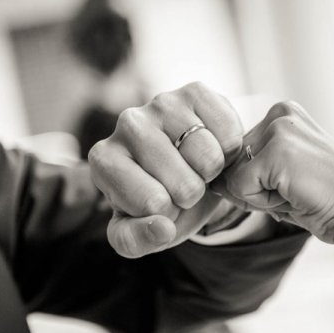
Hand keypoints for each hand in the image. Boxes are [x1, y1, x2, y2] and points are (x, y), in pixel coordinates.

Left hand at [88, 82, 244, 257]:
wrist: (184, 171)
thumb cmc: (156, 204)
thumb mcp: (139, 234)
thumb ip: (138, 240)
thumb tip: (163, 227)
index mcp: (103, 161)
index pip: (153, 204)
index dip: (168, 215)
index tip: (161, 204)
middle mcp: (126, 124)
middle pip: (184, 183)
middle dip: (191, 195)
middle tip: (182, 185)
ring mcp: (161, 103)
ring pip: (208, 158)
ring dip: (212, 173)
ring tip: (197, 168)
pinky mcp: (194, 91)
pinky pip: (229, 133)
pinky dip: (230, 150)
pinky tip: (213, 148)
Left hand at [212, 101, 333, 244]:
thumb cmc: (323, 201)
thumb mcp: (279, 178)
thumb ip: (245, 172)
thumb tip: (209, 180)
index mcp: (284, 113)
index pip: (237, 153)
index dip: (257, 181)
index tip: (295, 183)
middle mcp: (280, 113)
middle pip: (231, 162)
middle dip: (255, 188)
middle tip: (296, 190)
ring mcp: (280, 129)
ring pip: (233, 176)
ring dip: (258, 196)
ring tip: (296, 193)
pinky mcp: (277, 151)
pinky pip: (239, 188)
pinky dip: (262, 203)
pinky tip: (295, 196)